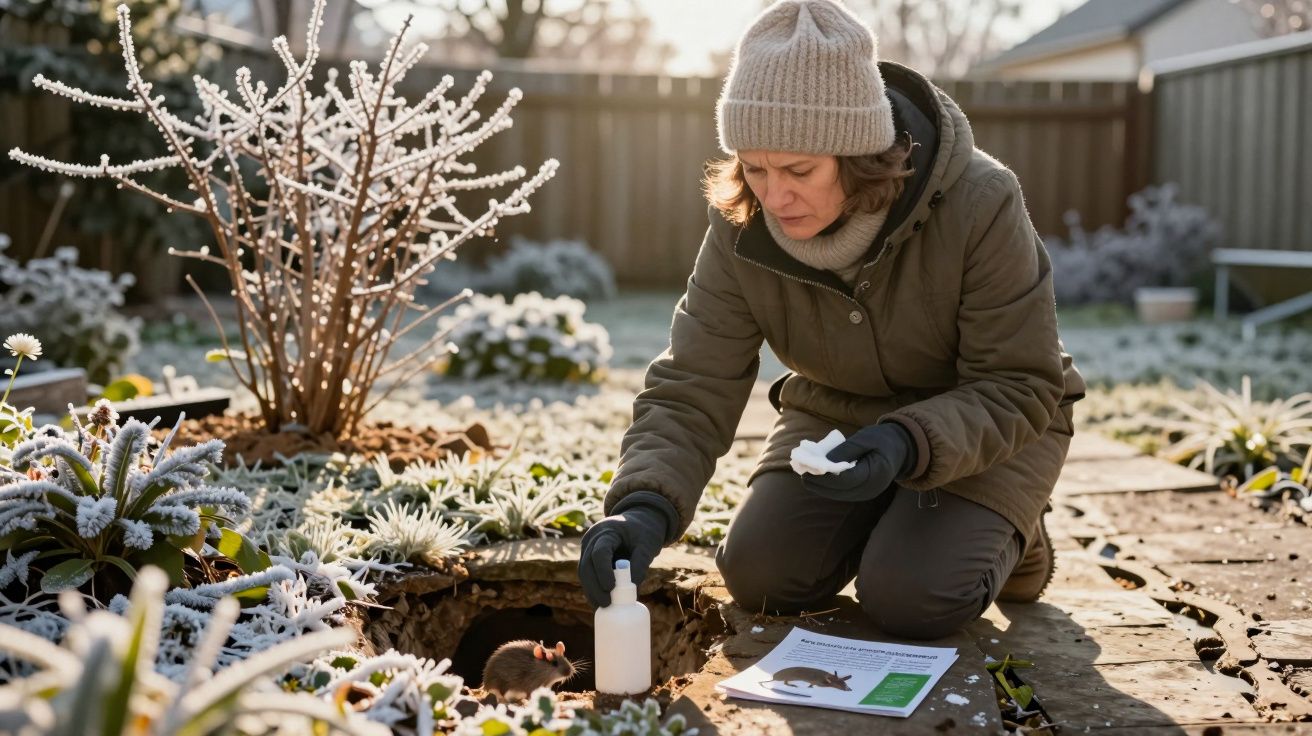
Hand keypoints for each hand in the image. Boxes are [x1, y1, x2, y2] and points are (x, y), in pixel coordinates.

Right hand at [577, 492, 675, 607]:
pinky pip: (588, 575)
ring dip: (591, 591)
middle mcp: (592, 539)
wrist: (638, 521)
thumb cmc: (645, 531)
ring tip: (603, 607)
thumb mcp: (648, 544)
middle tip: (606, 604)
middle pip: (586, 565)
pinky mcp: (590, 558)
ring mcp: (588, 548)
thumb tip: (632, 588)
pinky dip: (593, 589)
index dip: (603, 572)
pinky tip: (600, 603)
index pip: (599, 552)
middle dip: (594, 587)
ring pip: (584, 572)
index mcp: (607, 530)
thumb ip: (641, 562)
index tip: (611, 588)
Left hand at [801, 423, 916, 501]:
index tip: (808, 470)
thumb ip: (847, 450)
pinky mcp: (861, 492)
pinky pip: (842, 492)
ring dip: (821, 485)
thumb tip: (825, 460)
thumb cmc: (883, 439)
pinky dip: (828, 485)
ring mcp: (867, 493)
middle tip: (801, 472)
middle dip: (819, 483)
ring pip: (839, 494)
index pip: (846, 480)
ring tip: (805, 473)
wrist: (900, 448)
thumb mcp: (866, 438)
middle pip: (840, 491)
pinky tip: (816, 475)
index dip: (825, 477)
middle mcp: (871, 488)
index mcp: (876, 474)